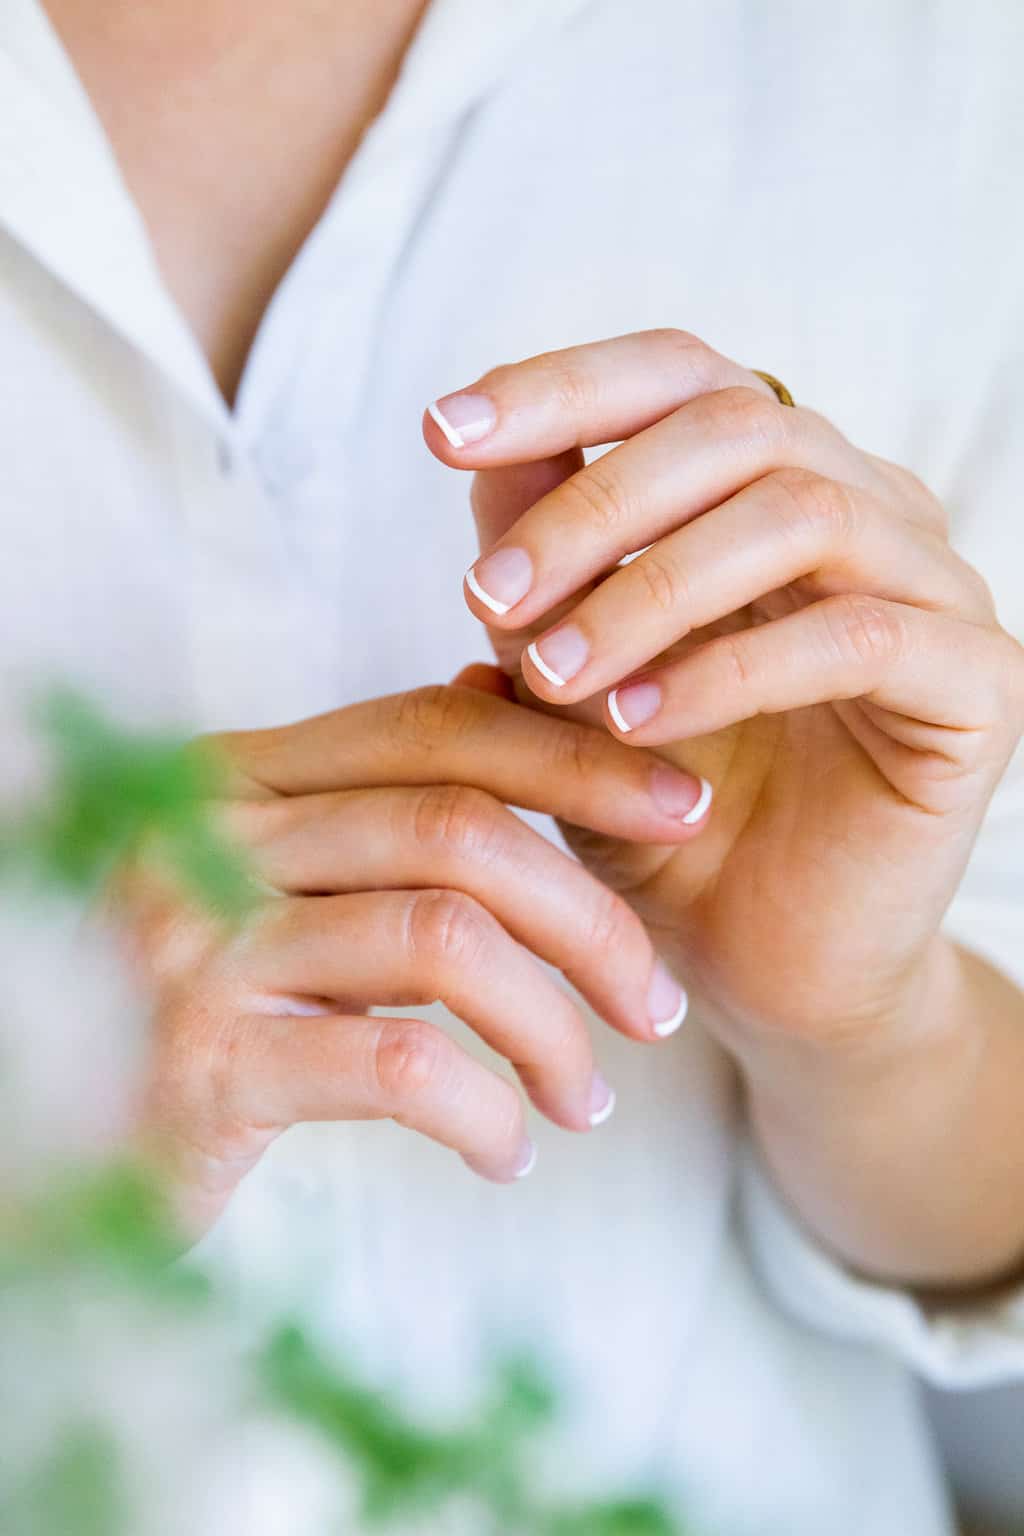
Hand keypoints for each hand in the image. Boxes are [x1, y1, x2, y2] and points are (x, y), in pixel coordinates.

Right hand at [123, 684, 706, 1235]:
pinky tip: (508, 1151)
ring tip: (590, 1095)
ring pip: (444, 940)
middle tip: (658, 1005)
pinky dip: (484, 1112)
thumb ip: (378, 794)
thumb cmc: (196, 1010)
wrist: (52, 1141)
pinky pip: (397, 1066)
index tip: (685, 808)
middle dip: (593, 917)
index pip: (433, 727)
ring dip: (553, 1028)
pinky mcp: (199, 1065)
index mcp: (235, 779)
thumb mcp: (276, 886)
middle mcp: (207, 837)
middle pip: (458, 829)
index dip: (575, 758)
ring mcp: (195, 945)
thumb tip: (498, 686)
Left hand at [424, 329, 1023, 1057]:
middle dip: (591, 506)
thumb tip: (478, 453)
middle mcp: (865, 511)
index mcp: (773, 487)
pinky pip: (858, 637)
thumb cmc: (661, 819)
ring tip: (553, 676)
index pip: (681, 376)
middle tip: (487, 596)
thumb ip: (542, 576)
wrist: (760, 965)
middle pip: (737, 425)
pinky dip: (732, 671)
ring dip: (653, 589)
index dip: (563, 385)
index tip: (438, 431)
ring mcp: (932, 589)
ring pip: (799, 513)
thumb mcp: (570, 690)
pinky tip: (637, 725)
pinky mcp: (977, 685)